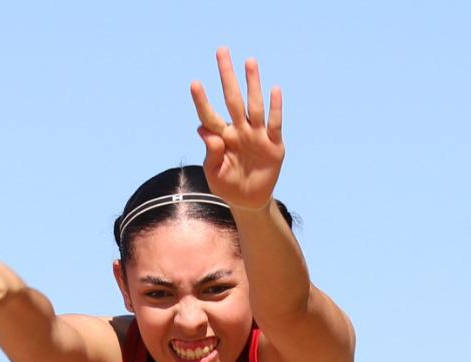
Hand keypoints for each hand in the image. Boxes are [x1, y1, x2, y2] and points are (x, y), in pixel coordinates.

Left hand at [190, 49, 283, 212]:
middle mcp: (239, 130)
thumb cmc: (228, 186)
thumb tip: (203, 130)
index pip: (210, 115)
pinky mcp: (274, 144)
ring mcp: (257, 135)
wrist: (250, 201)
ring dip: (252, 84)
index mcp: (222, 137)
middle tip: (221, 51)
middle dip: (227, 76)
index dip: (202, 101)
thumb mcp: (215, 175)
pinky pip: (275, 123)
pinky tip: (274, 90)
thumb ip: (211, 154)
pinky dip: (275, 108)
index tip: (194, 83)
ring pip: (254, 105)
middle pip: (232, 99)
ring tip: (249, 61)